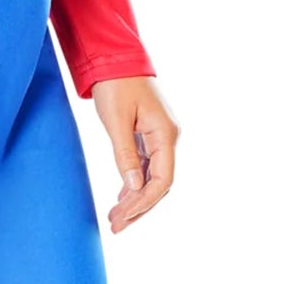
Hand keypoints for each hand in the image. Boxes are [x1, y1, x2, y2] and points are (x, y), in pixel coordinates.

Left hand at [90, 76, 177, 231]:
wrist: (115, 57)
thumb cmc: (115, 85)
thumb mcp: (116, 121)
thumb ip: (126, 155)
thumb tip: (134, 188)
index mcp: (166, 135)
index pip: (162, 181)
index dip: (144, 203)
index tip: (124, 218)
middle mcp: (169, 137)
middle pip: (159, 184)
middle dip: (139, 207)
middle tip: (116, 226)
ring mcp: (161, 136)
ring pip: (153, 177)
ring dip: (135, 199)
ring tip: (116, 219)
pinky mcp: (150, 133)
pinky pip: (147, 166)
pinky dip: (134, 184)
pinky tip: (122, 198)